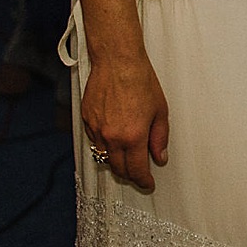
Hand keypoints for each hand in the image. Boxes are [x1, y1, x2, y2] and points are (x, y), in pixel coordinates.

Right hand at [81, 55, 169, 191]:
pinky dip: (105, 146)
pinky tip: (114, 141)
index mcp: (133, 136)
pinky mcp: (86, 121)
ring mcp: (96, 130)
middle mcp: (112, 137)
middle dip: (130, 175)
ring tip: (127, 159)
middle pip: (118, 168)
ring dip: (116, 162)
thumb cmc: (141, 82)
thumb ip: (159, 138)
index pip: (136, 170)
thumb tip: (159, 157)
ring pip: (104, 157)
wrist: (117, 62)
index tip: (148, 184)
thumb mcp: (160, 111)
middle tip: (139, 174)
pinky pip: (95, 141)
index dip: (143, 180)